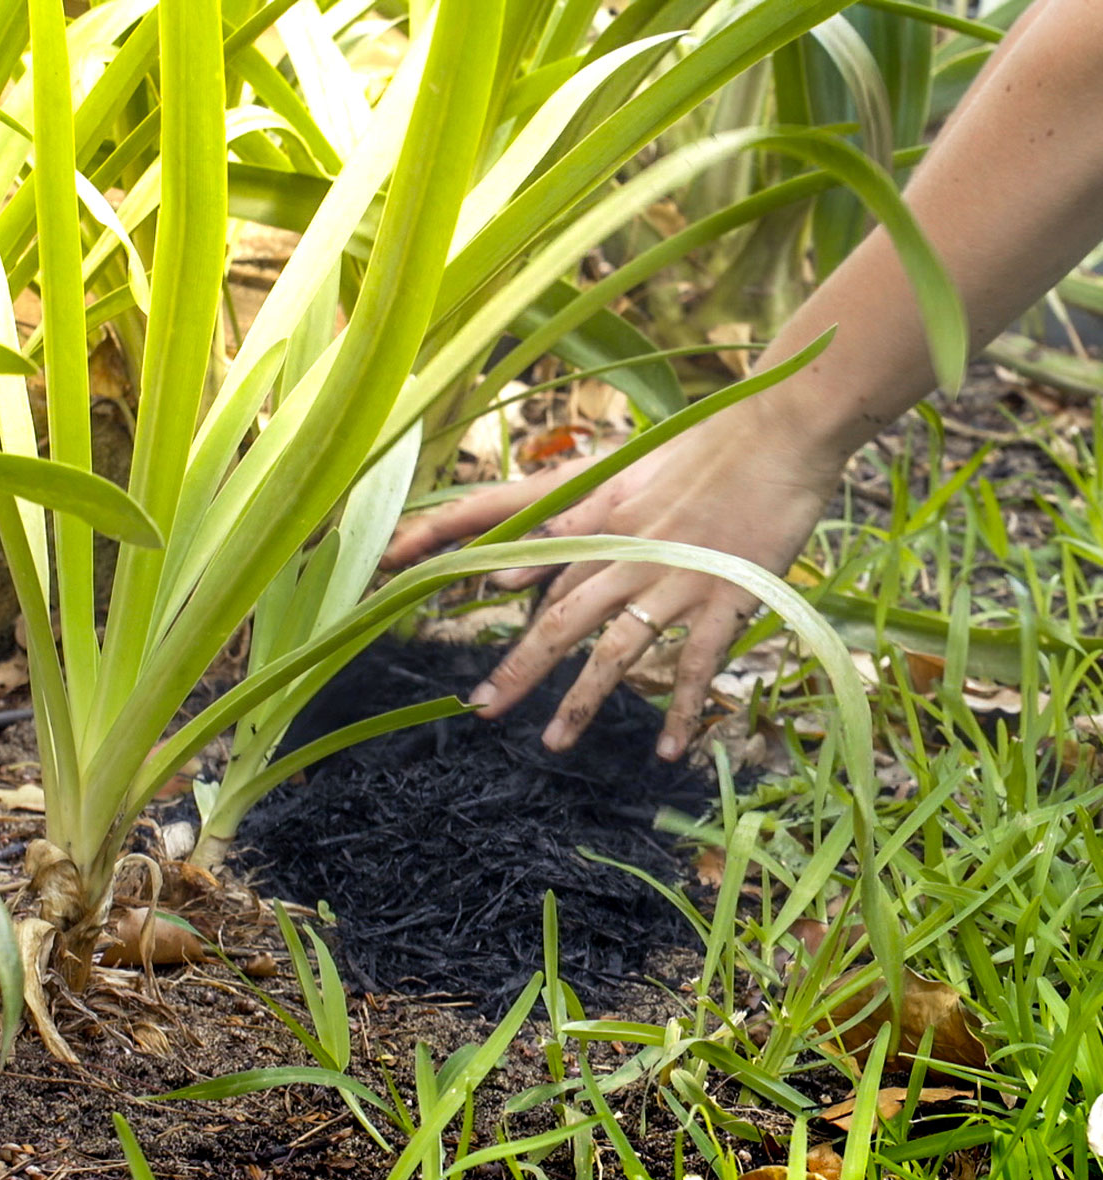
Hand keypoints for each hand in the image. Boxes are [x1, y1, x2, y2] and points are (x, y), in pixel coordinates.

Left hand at [383, 397, 844, 760]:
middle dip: (518, 666)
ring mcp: (674, 576)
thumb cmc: (709, 444)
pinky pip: (696, 665)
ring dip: (581, 700)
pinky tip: (671, 749)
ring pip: (615, 650)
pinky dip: (683, 709)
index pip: (519, 540)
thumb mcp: (628, 473)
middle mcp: (626, 547)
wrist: (782, 427)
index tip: (399, 568)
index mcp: (600, 511)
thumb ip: (575, 520)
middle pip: (559, 616)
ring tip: (553, 743)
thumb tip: (512, 562)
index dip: (460, 556)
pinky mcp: (725, 596)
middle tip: (483, 708)